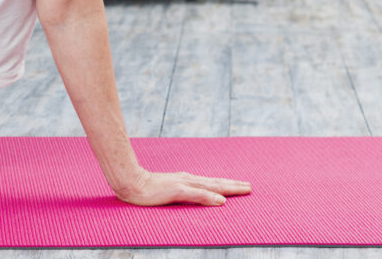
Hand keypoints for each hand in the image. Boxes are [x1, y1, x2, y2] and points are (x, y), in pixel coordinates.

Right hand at [115, 169, 251, 206]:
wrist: (130, 183)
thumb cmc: (146, 188)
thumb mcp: (167, 191)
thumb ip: (182, 193)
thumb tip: (195, 197)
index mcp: (186, 180)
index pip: (211, 183)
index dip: (227, 185)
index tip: (241, 186)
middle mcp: (187, 179)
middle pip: (215, 183)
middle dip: (234, 186)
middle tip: (250, 188)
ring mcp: (182, 184)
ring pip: (211, 186)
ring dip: (228, 188)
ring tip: (244, 190)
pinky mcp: (176, 190)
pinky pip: (196, 195)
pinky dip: (210, 197)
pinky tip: (221, 201)